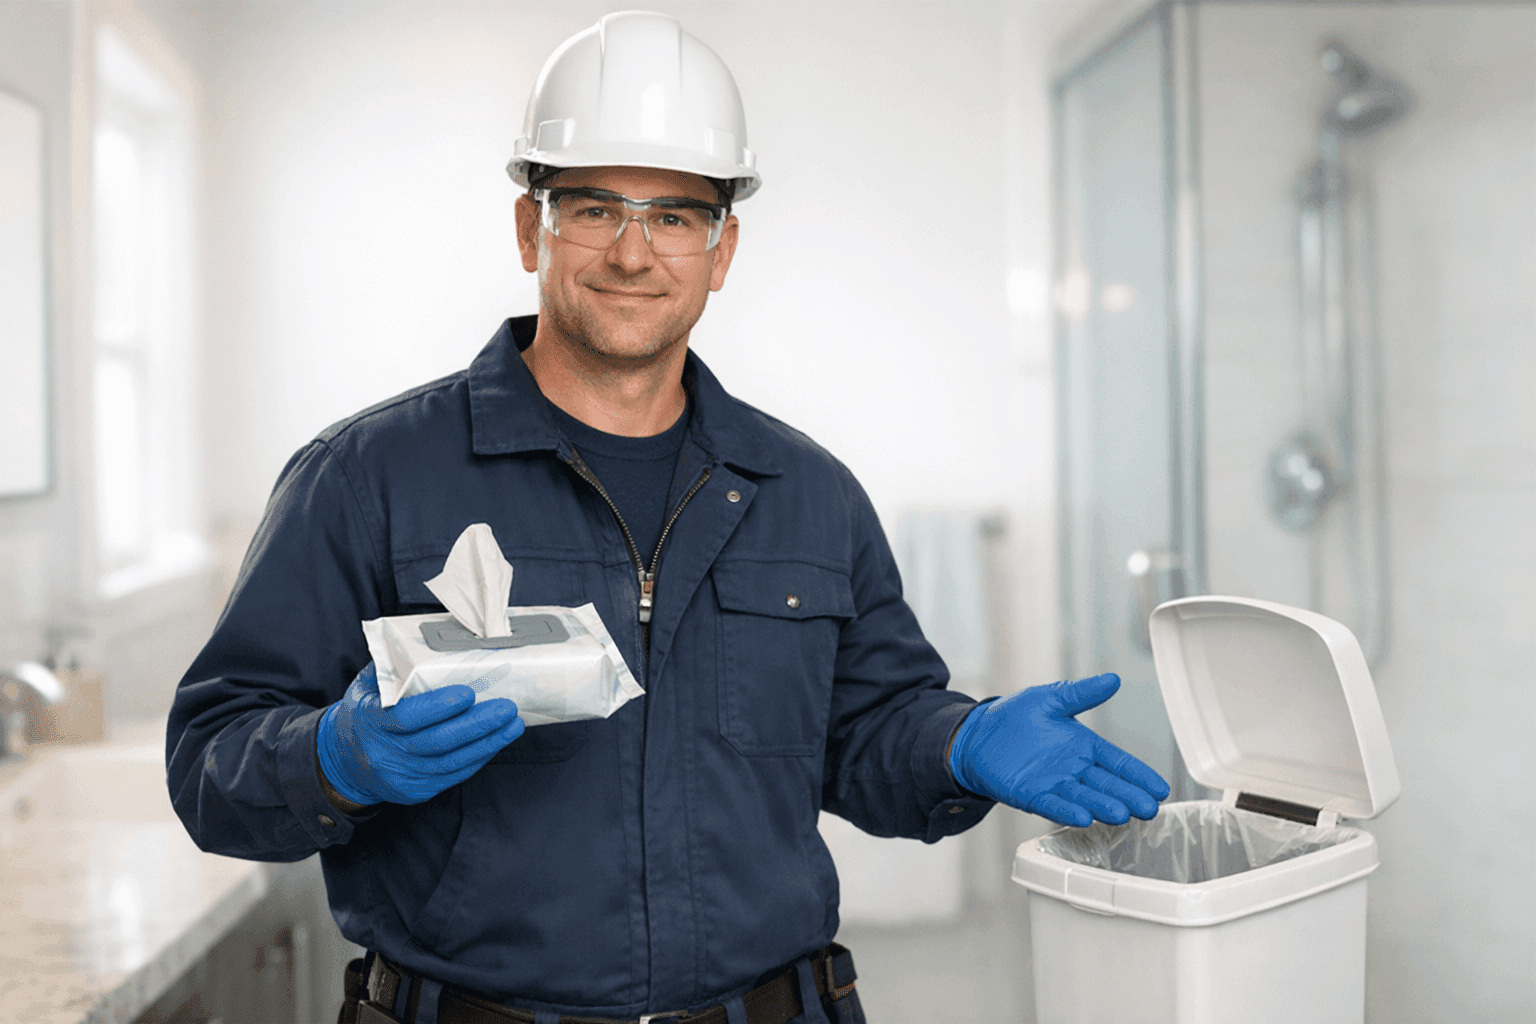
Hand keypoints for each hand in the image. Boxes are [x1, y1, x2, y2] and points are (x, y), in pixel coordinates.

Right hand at [317, 662, 524, 805]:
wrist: (344, 759)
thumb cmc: (365, 713)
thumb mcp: (368, 686)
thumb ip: (394, 666)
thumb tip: (429, 642)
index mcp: (370, 722)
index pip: (407, 717)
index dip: (439, 707)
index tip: (468, 693)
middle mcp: (384, 754)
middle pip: (437, 742)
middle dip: (477, 725)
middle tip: (506, 707)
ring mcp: (400, 777)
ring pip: (450, 763)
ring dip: (487, 743)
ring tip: (512, 725)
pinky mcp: (414, 792)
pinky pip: (451, 776)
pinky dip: (477, 758)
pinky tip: (496, 742)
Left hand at [948, 674, 1170, 826]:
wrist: (977, 734)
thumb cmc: (1015, 716)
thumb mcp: (1050, 699)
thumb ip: (1081, 693)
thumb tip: (1113, 678)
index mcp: (1083, 746)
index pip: (1118, 762)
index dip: (1139, 775)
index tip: (1161, 789)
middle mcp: (1074, 769)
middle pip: (1108, 784)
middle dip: (1129, 796)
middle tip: (1149, 809)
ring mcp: (1054, 784)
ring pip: (1085, 797)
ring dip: (1103, 806)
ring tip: (1122, 815)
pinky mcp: (1031, 795)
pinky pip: (1053, 804)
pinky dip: (1067, 810)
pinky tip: (1084, 817)